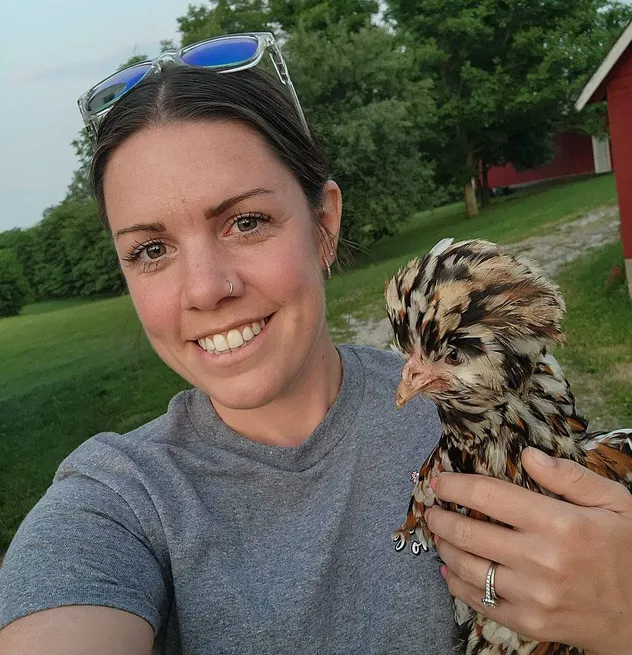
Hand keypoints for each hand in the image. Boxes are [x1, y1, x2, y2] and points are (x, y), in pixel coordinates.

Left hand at [425, 447, 631, 654]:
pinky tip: (449, 570)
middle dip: (441, 518)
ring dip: (444, 548)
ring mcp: (532, 595)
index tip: (439, 481)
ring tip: (439, 536)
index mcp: (559, 524)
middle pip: (469, 532)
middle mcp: (540, 560)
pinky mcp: (529, 623)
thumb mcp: (615, 504)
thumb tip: (528, 454)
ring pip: (467, 567)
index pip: (488, 496)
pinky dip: (456, 584)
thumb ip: (570, 477)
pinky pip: (480, 602)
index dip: (455, 485)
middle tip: (432, 509)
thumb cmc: (629, 552)